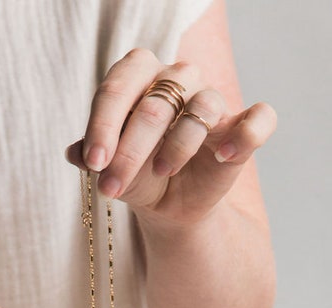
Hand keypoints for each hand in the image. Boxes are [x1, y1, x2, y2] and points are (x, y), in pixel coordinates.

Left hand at [66, 48, 275, 228]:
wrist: (168, 205)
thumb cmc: (136, 174)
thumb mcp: (110, 169)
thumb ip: (92, 155)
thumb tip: (73, 152)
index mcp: (142, 77)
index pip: (122, 83)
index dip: (104, 123)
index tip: (93, 163)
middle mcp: (179, 79)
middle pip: (157, 101)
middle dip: (129, 150)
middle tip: (111, 188)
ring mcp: (213, 101)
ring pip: (203, 106)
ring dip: (178, 145)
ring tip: (161, 173)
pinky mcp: (241, 127)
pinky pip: (258, 118)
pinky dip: (245, 134)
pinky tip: (223, 156)